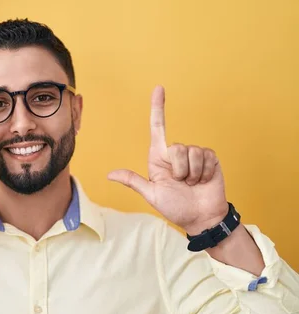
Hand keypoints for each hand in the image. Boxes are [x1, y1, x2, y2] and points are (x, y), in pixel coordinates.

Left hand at [107, 86, 227, 234]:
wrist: (201, 218)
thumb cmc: (175, 207)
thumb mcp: (152, 194)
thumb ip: (133, 181)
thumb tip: (110, 174)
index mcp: (159, 158)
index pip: (158, 128)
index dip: (158, 107)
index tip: (158, 88)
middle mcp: (176, 153)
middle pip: (176, 147)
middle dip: (178, 170)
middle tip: (181, 183)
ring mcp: (194, 155)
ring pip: (191, 153)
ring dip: (191, 173)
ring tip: (192, 183)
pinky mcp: (210, 159)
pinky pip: (206, 157)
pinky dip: (203, 173)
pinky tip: (203, 181)